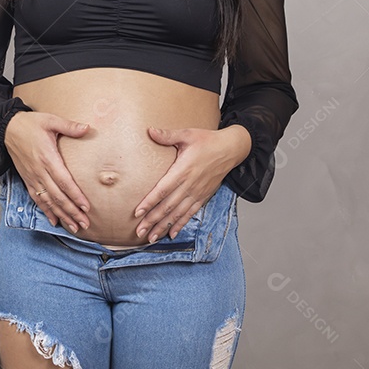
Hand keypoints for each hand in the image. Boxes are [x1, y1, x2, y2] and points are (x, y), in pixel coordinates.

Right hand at [4, 110, 90, 231]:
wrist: (8, 129)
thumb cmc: (30, 124)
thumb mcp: (50, 120)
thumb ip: (69, 126)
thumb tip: (87, 128)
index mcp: (47, 158)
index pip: (64, 181)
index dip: (75, 195)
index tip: (86, 206)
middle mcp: (39, 171)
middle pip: (57, 196)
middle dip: (72, 211)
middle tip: (85, 223)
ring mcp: (32, 178)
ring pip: (48, 201)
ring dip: (61, 215)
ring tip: (74, 227)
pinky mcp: (27, 180)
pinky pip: (37, 199)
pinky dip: (46, 211)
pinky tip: (55, 221)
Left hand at [133, 125, 250, 242]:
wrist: (230, 149)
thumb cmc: (207, 140)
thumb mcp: (187, 134)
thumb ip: (167, 135)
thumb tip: (149, 131)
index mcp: (183, 170)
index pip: (162, 190)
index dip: (150, 202)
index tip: (138, 212)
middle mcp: (189, 185)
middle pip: (167, 206)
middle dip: (152, 220)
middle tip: (138, 231)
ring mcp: (197, 193)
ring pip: (177, 214)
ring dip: (163, 226)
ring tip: (150, 237)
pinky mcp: (203, 197)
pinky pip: (190, 214)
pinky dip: (180, 224)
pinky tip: (171, 234)